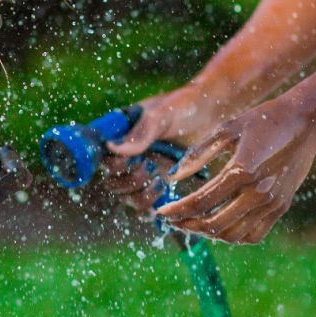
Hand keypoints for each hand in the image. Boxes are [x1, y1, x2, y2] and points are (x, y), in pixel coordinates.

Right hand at [97, 86, 228, 214]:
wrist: (212, 113)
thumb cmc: (184, 107)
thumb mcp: (161, 114)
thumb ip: (139, 133)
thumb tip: (111, 147)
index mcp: (122, 135)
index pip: (103, 158)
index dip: (113, 164)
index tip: (131, 160)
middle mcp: (129, 155)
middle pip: (113, 182)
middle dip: (129, 181)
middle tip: (150, 168)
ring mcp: (144, 171)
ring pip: (128, 198)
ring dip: (140, 197)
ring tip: (161, 182)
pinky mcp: (160, 184)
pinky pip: (146, 207)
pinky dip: (150, 210)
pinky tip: (164, 198)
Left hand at [154, 90, 315, 243]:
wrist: (306, 121)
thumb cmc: (263, 119)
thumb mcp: (227, 128)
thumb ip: (198, 153)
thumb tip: (172, 176)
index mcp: (241, 170)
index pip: (200, 201)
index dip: (177, 210)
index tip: (160, 212)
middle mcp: (258, 192)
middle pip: (214, 224)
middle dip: (188, 226)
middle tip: (174, 220)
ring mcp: (272, 203)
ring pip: (234, 235)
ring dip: (209, 233)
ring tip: (194, 223)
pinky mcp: (282, 207)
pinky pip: (254, 234)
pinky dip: (234, 236)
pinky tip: (221, 225)